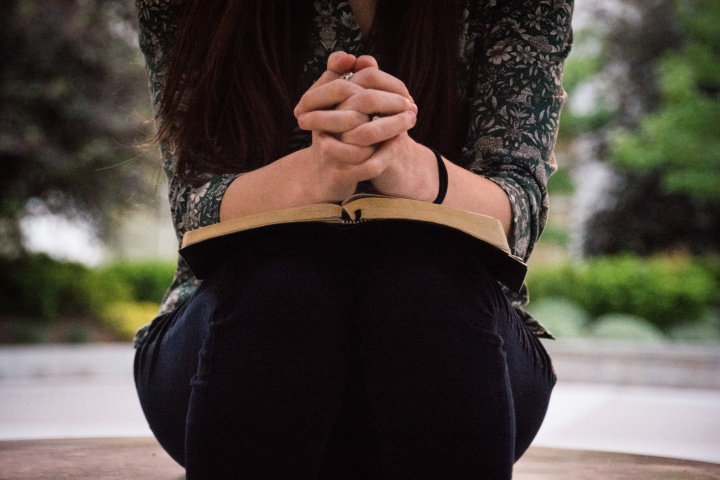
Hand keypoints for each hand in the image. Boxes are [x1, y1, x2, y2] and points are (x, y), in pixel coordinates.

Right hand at [296, 55, 424, 199]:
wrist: (324, 177)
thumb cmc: (337, 135)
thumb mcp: (340, 106)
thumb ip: (352, 80)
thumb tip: (367, 60)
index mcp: (319, 104)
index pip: (347, 83)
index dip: (380, 83)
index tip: (403, 90)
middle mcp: (319, 125)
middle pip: (360, 103)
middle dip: (391, 102)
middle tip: (412, 106)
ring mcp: (328, 150)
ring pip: (365, 134)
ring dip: (393, 127)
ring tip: (411, 122)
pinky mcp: (338, 174)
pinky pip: (368, 163)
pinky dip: (387, 153)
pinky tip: (399, 143)